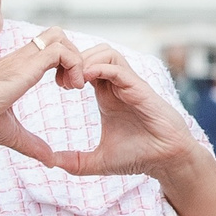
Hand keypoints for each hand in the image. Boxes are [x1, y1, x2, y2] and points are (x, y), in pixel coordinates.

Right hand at [0, 31, 85, 165]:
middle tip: (72, 84)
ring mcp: (22, 60)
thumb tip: (48, 159)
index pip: (48, 47)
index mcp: (18, 69)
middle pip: (56, 35)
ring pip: (59, 37)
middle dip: (73, 55)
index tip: (66, 87)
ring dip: (74, 59)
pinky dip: (73, 64)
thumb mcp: (10, 132)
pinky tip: (69, 88)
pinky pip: (58, 51)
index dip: (65, 62)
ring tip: (72, 86)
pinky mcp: (24, 66)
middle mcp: (21, 59)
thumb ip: (31, 143)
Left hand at [39, 46, 215, 181]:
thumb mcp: (98, 161)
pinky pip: (118, 67)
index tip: (57, 85)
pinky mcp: (139, 88)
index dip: (68, 68)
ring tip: (74, 82)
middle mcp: (117, 86)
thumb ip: (74, 161)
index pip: (85, 66)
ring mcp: (129, 84)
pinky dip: (100, 68)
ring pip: (106, 52)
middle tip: (62, 81)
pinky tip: (86, 81)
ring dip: (86, 60)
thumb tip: (50, 163)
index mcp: (107, 95)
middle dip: (74, 60)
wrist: (166, 161)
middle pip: (93, 52)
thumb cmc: (138, 156)